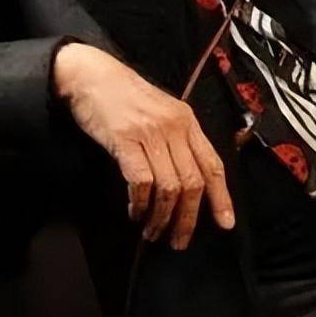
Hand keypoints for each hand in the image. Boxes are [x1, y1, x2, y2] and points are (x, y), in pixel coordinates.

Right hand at [52, 43, 234, 249]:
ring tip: (152, 231)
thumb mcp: (160, 110)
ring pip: (169, 187)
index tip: (225, 224)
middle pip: (192, 182)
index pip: (212, 164)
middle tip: (178, 241)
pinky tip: (135, 212)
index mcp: (186, 120)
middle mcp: (173, 126)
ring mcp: (150, 133)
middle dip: (187, 219)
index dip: (221, 197)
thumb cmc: (123, 96)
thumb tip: (188, 177)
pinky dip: (140, 203)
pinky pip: (142, 182)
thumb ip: (176, 137)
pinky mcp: (125, 140)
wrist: (90, 75)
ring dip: (162, 217)